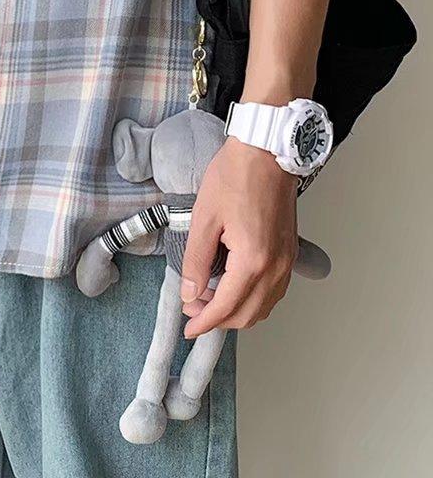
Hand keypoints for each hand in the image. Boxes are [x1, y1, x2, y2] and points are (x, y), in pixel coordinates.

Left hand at [180, 136, 298, 338]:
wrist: (265, 151)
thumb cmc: (236, 176)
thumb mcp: (204, 218)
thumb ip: (195, 260)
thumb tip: (190, 293)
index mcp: (253, 260)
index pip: (226, 307)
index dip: (204, 322)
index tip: (188, 327)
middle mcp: (275, 267)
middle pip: (247, 315)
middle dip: (218, 319)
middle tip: (194, 309)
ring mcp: (286, 260)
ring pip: (264, 307)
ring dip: (237, 311)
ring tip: (210, 298)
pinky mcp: (289, 251)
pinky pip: (274, 291)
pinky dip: (254, 299)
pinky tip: (235, 287)